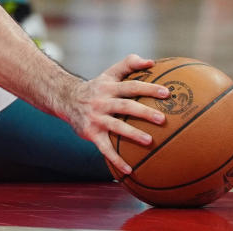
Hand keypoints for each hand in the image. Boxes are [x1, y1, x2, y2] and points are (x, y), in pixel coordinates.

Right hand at [62, 54, 169, 174]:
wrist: (65, 99)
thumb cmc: (96, 87)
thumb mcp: (108, 74)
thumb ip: (128, 64)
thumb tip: (152, 62)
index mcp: (108, 87)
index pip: (131, 86)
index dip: (148, 88)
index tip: (167, 93)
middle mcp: (101, 101)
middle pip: (125, 106)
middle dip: (144, 112)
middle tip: (162, 119)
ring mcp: (95, 118)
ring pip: (115, 126)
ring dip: (132, 134)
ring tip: (149, 141)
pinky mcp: (90, 133)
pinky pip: (104, 148)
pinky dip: (116, 160)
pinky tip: (129, 170)